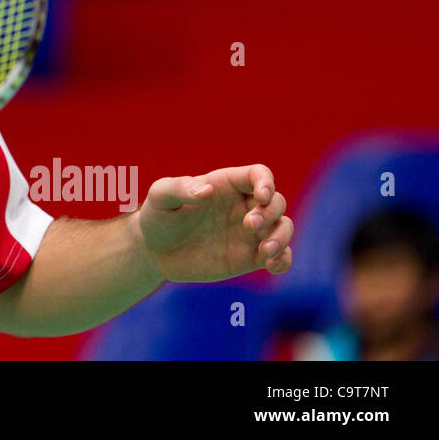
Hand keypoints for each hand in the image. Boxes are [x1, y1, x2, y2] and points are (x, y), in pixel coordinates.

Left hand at [132, 165, 292, 283]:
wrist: (154, 251)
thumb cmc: (157, 216)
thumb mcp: (160, 197)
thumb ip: (180, 188)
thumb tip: (208, 190)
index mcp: (225, 185)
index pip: (259, 174)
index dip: (266, 182)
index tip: (261, 196)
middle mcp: (243, 206)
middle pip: (276, 202)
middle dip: (270, 212)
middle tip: (248, 225)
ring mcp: (249, 233)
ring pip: (284, 228)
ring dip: (282, 237)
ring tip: (265, 250)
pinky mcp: (250, 257)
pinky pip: (280, 256)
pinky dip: (284, 260)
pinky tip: (272, 265)